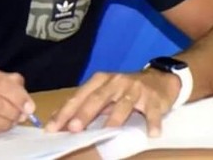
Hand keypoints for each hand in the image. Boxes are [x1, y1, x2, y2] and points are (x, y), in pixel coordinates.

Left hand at [45, 70, 178, 136]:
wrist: (160, 78)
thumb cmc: (125, 89)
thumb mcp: (104, 92)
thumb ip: (85, 103)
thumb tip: (59, 119)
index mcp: (100, 81)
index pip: (80, 96)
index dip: (65, 112)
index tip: (52, 127)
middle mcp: (116, 82)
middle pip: (98, 98)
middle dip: (85, 113)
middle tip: (73, 128)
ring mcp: (135, 89)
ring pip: (123, 105)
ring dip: (115, 119)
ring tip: (107, 132)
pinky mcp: (153, 98)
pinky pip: (153, 111)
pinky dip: (152, 122)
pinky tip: (152, 133)